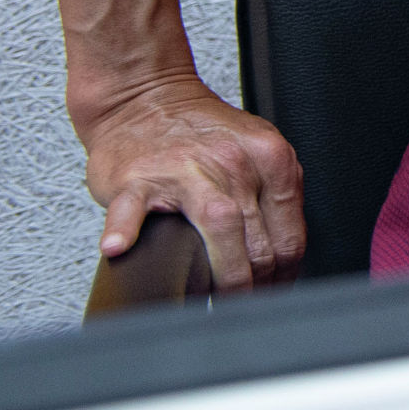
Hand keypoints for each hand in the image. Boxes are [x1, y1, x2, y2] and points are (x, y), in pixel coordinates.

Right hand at [82, 75, 306, 290]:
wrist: (144, 98)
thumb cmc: (198, 135)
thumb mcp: (255, 154)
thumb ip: (272, 198)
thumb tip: (284, 261)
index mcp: (272, 160)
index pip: (289, 238)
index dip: (282, 279)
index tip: (271, 299)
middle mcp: (236, 163)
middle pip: (260, 244)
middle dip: (254, 290)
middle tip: (241, 311)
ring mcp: (186, 170)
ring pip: (220, 228)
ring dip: (220, 279)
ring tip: (209, 305)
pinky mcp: (136, 178)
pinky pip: (132, 208)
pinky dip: (125, 230)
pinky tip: (119, 249)